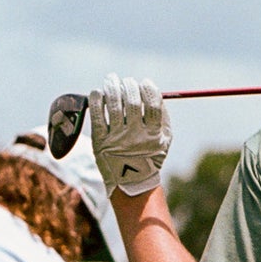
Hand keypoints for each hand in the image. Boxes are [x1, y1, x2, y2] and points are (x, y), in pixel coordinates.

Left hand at [88, 74, 170, 195]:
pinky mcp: (100, 141)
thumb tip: (154, 89)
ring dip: (111, 87)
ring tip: (111, 80)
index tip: (144, 82)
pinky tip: (97, 93)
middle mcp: (135, 136)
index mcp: (154, 135)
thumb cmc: (149, 155)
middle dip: (128, 86)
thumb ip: (163, 117)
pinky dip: (96, 100)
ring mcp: (116, 139)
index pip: (152, 105)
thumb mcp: (163, 140)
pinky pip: (97, 115)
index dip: (148, 89)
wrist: (130, 181)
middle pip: (132, 102)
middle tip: (126, 81)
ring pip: (113, 105)